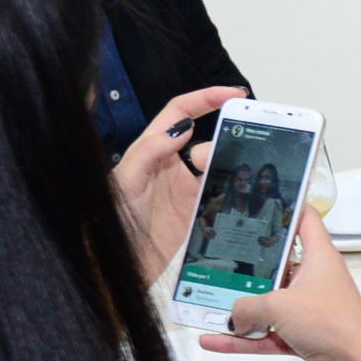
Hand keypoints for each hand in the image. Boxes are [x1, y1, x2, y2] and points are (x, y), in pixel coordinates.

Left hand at [113, 84, 241, 280]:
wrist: (119, 266)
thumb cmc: (113, 221)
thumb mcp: (125, 181)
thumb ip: (150, 151)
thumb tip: (184, 127)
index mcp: (152, 149)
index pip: (181, 112)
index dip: (206, 98)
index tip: (234, 95)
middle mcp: (172, 166)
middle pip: (208, 141)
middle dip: (228, 139)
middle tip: (248, 146)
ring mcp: (187, 190)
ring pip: (219, 168)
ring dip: (234, 167)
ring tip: (248, 173)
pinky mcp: (198, 213)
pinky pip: (221, 195)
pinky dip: (234, 193)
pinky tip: (243, 194)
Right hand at [198, 209, 360, 360]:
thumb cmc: (331, 325)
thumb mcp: (277, 305)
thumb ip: (246, 306)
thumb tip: (234, 316)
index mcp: (320, 258)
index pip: (307, 221)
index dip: (288, 208)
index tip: (263, 202)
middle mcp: (318, 280)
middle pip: (280, 266)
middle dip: (250, 268)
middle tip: (221, 260)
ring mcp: (312, 309)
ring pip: (271, 305)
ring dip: (243, 309)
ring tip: (210, 305)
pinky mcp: (306, 336)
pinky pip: (269, 334)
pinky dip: (245, 339)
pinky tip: (216, 341)